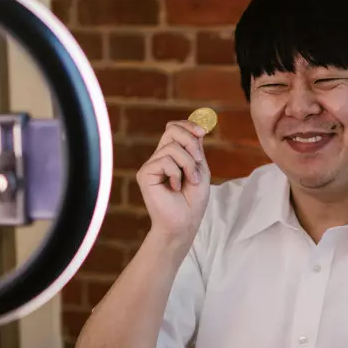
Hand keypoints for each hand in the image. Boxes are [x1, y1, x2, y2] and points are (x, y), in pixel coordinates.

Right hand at [137, 121, 210, 245]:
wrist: (184, 222)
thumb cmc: (193, 201)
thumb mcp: (200, 169)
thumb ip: (196, 149)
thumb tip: (198, 127)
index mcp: (172, 155)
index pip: (175, 128)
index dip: (188, 125)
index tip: (202, 131)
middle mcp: (160, 157)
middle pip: (171, 130)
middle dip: (190, 141)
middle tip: (199, 160)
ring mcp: (152, 165)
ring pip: (171, 147)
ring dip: (188, 164)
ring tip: (191, 181)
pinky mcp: (145, 173)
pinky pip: (164, 161)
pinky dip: (176, 173)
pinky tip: (175, 188)